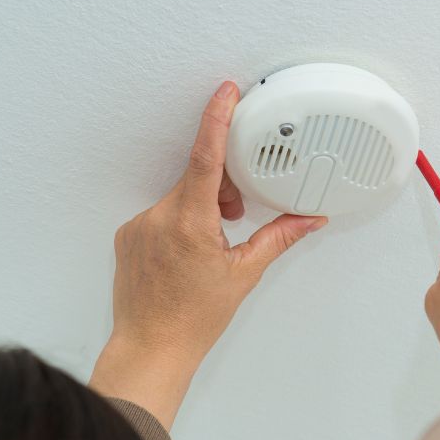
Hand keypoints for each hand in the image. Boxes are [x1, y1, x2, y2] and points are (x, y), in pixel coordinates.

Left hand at [90, 81, 326, 426]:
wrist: (152, 347)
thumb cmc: (194, 319)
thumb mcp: (244, 274)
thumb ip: (278, 237)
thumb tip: (309, 220)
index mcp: (190, 224)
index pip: (206, 159)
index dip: (217, 120)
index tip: (225, 93)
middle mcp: (159, 218)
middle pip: (196, 178)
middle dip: (221, 188)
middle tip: (235, 214)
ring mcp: (139, 226)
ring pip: (179, 196)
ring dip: (200, 206)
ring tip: (212, 240)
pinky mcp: (129, 234)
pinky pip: (161, 212)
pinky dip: (180, 220)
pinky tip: (187, 252)